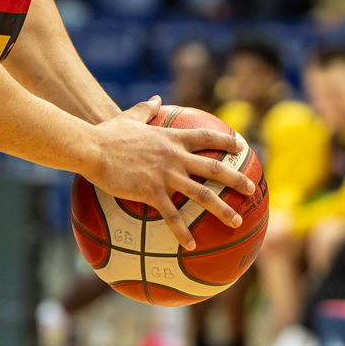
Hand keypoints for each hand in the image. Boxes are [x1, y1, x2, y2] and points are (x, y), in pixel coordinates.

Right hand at [86, 101, 255, 250]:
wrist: (92, 148)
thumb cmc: (107, 133)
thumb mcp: (129, 117)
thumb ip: (145, 109)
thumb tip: (156, 99)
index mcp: (171, 138)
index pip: (206, 137)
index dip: (225, 141)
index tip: (241, 146)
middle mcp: (174, 156)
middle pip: (214, 168)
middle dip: (236, 179)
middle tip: (251, 189)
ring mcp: (165, 175)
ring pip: (202, 194)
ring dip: (222, 209)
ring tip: (237, 222)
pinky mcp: (151, 192)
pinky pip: (172, 215)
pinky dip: (182, 232)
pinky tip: (191, 246)